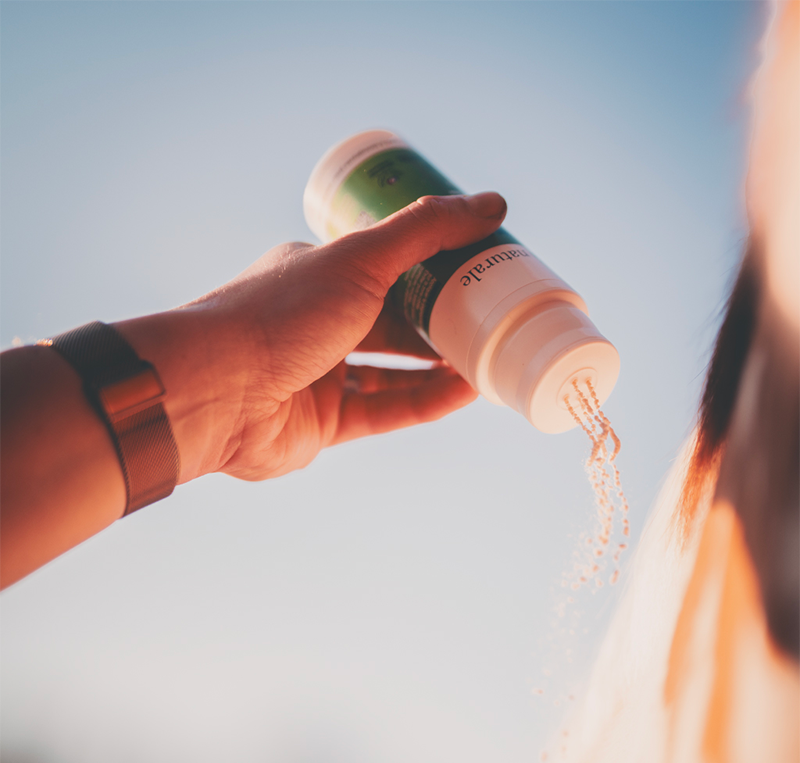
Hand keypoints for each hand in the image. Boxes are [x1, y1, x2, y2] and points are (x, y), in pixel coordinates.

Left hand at [124, 192, 506, 482]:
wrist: (215, 391)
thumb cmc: (281, 314)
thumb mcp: (360, 259)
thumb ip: (424, 232)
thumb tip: (493, 204)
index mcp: (319, 277)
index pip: (388, 270)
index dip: (433, 272)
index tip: (478, 273)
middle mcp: (318, 325)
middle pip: (393, 324)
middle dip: (441, 325)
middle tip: (492, 321)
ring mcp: (319, 376)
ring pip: (392, 372)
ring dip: (438, 368)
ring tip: (488, 359)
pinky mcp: (322, 424)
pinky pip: (384, 411)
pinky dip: (424, 402)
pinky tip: (465, 392)